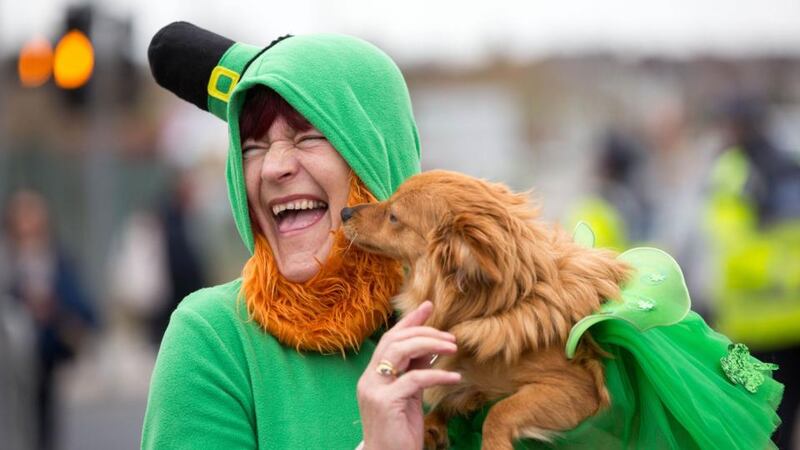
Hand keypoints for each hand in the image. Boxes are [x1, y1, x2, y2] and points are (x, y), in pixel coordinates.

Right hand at [357, 301, 460, 449]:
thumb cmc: (399, 432)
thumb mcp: (409, 396)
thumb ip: (415, 371)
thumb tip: (431, 348)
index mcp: (373, 375)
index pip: (390, 339)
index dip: (409, 321)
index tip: (428, 306)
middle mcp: (369, 379)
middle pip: (394, 340)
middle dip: (424, 331)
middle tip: (450, 336)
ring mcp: (375, 390)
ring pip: (400, 351)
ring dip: (430, 345)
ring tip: (453, 347)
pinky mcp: (386, 402)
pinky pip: (415, 379)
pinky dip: (437, 374)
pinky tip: (454, 376)